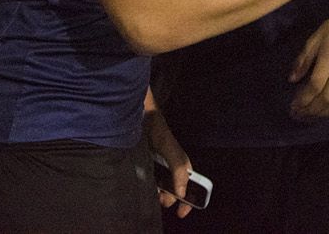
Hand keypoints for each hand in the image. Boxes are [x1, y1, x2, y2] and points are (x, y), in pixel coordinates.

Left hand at [143, 104, 193, 218]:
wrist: (138, 116)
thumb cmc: (156, 129)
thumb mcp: (169, 148)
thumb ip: (178, 168)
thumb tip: (182, 192)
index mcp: (183, 164)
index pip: (190, 187)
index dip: (189, 201)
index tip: (181, 211)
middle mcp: (173, 167)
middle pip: (176, 190)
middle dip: (171, 199)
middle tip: (162, 201)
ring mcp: (160, 166)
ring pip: (163, 187)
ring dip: (160, 194)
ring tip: (153, 194)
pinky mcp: (148, 164)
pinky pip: (151, 181)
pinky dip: (150, 187)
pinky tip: (145, 187)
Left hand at [288, 5, 328, 119]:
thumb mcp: (314, 39)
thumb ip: (303, 60)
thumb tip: (292, 80)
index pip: (314, 87)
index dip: (303, 99)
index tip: (294, 106)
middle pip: (326, 99)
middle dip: (310, 110)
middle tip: (300, 114)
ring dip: (325, 113)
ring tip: (313, 115)